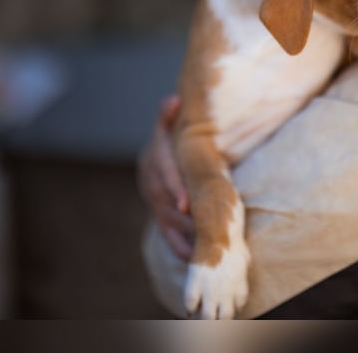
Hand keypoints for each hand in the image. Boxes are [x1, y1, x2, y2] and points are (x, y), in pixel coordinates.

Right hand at [138, 95, 194, 259]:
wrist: (160, 159)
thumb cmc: (173, 138)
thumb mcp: (170, 126)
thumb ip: (169, 115)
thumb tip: (174, 100)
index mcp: (154, 159)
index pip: (163, 174)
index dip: (175, 188)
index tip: (187, 202)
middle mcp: (150, 183)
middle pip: (167, 203)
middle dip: (185, 217)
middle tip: (205, 228)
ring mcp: (154, 203)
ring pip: (169, 222)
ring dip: (187, 233)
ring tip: (207, 242)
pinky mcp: (161, 219)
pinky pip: (169, 236)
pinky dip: (183, 247)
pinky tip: (197, 257)